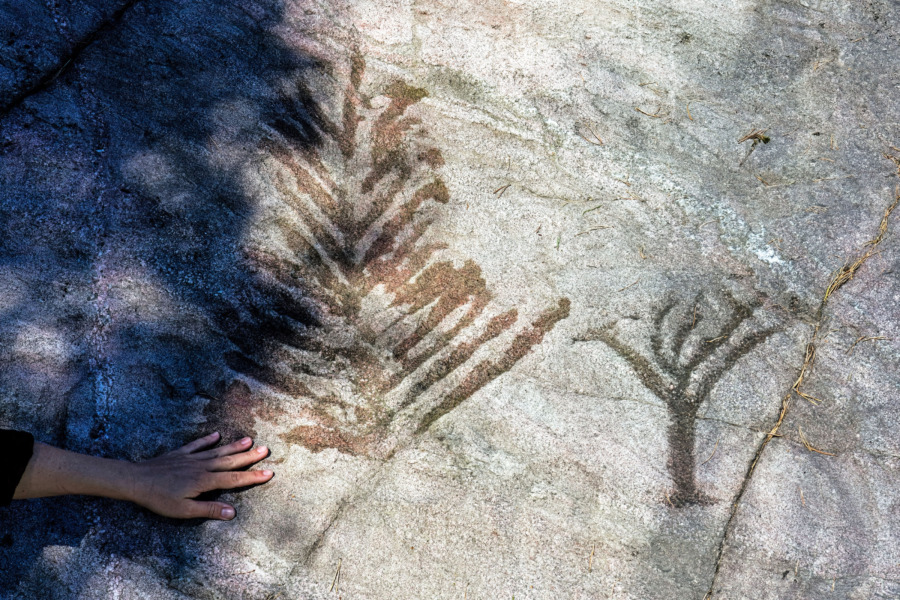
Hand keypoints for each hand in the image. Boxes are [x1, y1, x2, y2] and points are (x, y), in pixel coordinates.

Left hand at [127, 432, 273, 519]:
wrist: (136, 480)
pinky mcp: (180, 454)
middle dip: (249, 457)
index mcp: (204, 481)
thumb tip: (232, 512)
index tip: (269, 473)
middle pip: (229, 461)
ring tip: (249, 440)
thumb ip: (208, 509)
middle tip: (266, 450)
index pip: (234, 480)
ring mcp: (191, 458)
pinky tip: (216, 435)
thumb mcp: (183, 510)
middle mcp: (201, 466)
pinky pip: (197, 445)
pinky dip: (207, 440)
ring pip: (217, 451)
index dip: (252, 477)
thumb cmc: (159, 499)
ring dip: (234, 446)